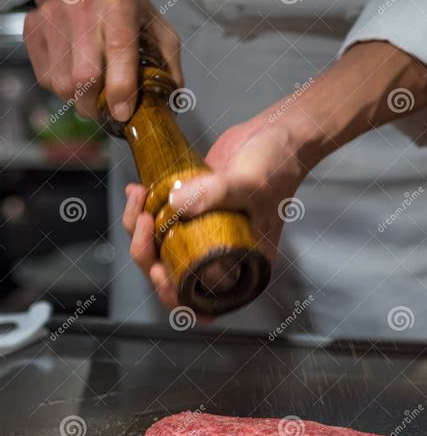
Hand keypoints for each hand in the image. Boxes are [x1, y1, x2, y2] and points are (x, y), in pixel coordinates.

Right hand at [23, 0, 181, 120]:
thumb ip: (168, 64)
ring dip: (80, 101)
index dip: (121, 89)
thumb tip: (171, 104)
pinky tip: (75, 78)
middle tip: (107, 111)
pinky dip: (62, 89)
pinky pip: (46, 78)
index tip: (124, 114)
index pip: (118, 50)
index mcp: (119, 7)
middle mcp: (83, 10)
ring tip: (93, 93)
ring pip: (62, 84)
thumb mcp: (156, 25)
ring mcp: (52, 19)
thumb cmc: (123, 7)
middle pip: (84, 77)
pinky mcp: (33, 29)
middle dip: (97, 106)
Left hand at [123, 119, 306, 310]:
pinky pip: (160, 221)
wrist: (278, 134)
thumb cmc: (278, 166)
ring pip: (161, 248)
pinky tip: (139, 190)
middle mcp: (221, 254)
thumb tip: (174, 203)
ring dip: (140, 229)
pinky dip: (143, 209)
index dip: (175, 294)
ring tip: (139, 198)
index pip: (204, 300)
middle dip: (148, 254)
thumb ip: (216, 194)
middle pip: (173, 274)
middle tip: (144, 223)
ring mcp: (204, 232)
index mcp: (241, 264)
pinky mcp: (192, 209)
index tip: (160, 271)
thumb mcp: (251, 184)